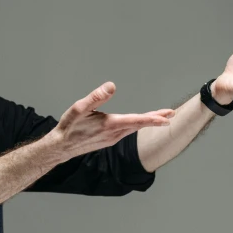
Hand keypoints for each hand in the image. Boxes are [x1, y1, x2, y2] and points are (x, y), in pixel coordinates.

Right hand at [50, 82, 174, 161]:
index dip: (152, 119)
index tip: (167, 117)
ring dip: (148, 122)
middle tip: (172, 114)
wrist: (61, 147)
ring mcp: (112, 138)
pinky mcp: (110, 140)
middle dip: (156, 119)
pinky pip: (128, 131)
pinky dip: (138, 125)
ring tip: (162, 117)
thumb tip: (112, 85)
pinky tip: (141, 122)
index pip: (136, 121)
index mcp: (109, 124)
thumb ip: (96, 97)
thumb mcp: (78, 108)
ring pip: (134, 128)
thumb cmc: (69, 126)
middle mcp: (114, 134)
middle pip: (139, 125)